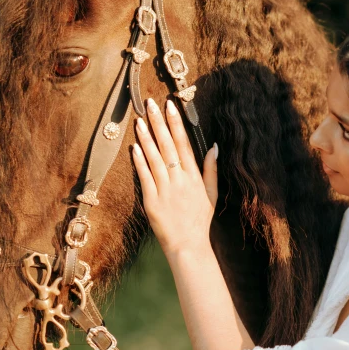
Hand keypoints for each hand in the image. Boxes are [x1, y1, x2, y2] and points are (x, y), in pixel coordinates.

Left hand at [132, 98, 217, 256]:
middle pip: (167, 145)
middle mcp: (180, 180)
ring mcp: (165, 190)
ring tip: (139, 120)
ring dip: (146, 138)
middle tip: (150, 104)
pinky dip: (139, 161)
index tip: (170, 106)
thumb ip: (211, 169)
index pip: (184, 144)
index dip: (176, 124)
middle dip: (158, 123)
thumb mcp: (212, 193)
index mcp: (194, 176)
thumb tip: (214, 146)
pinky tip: (134, 147)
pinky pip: (144, 177)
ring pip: (154, 158)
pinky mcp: (151, 201)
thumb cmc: (200, 219)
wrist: (188, 245)